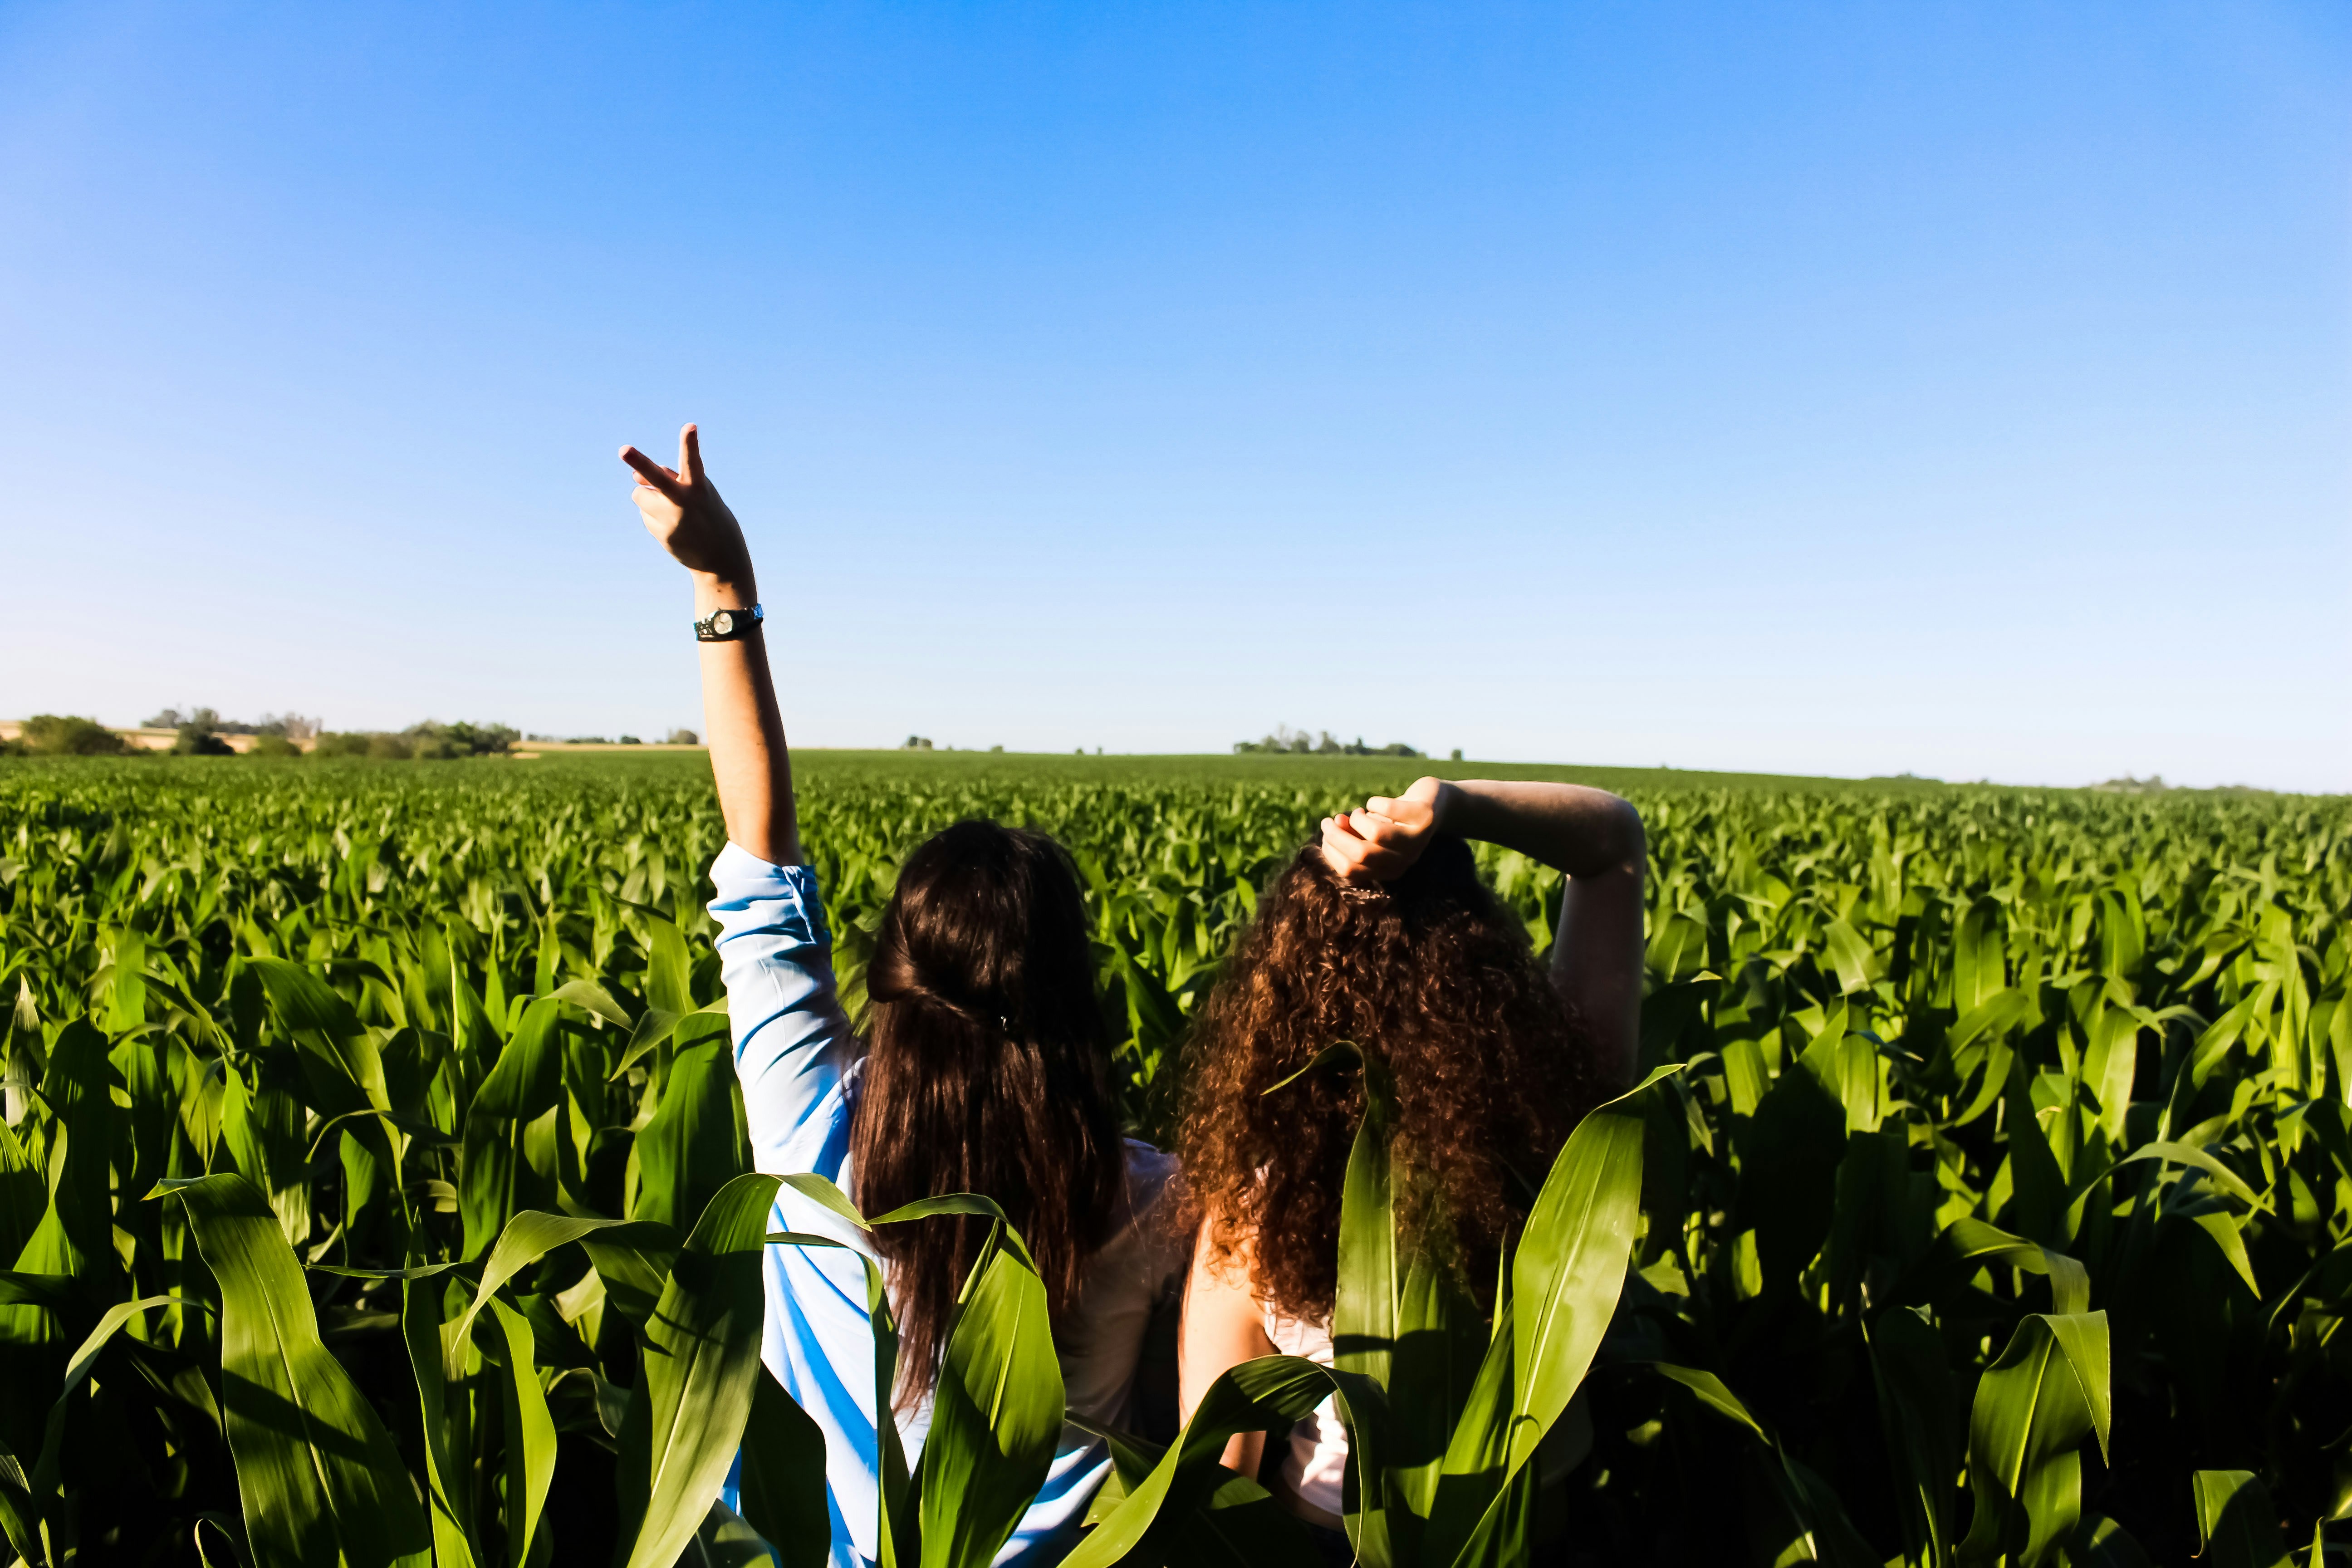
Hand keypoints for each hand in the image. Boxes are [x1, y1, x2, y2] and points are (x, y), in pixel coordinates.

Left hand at [621, 425, 751, 586]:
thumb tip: (634, 475)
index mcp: (698, 487)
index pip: (692, 461)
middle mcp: (683, 502)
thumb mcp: (697, 491)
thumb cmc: (707, 513)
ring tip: (671, 510)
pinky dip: (655, 516)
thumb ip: (668, 477)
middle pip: (657, 478)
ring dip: (649, 496)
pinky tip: (673, 526)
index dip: (690, 443)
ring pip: (640, 494)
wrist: (720, 556)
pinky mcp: (661, 533)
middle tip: (623, 449)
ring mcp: (671, 519)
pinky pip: (645, 514)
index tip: (690, 426)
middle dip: (639, 462)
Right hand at [1317, 776, 1449, 884]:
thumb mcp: (1371, 831)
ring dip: (1357, 820)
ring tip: (1357, 813)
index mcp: (1389, 871)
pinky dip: (1373, 803)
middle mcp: (1404, 861)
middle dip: (1337, 835)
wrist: (1436, 804)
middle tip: (1329, 821)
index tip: (1325, 834)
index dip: (1331, 852)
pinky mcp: (1424, 816)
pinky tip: (1374, 803)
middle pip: (1360, 854)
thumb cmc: (1396, 820)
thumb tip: (1334, 824)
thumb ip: (1351, 833)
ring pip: (1375, 834)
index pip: (1350, 871)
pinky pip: (1389, 809)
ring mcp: (1416, 839)